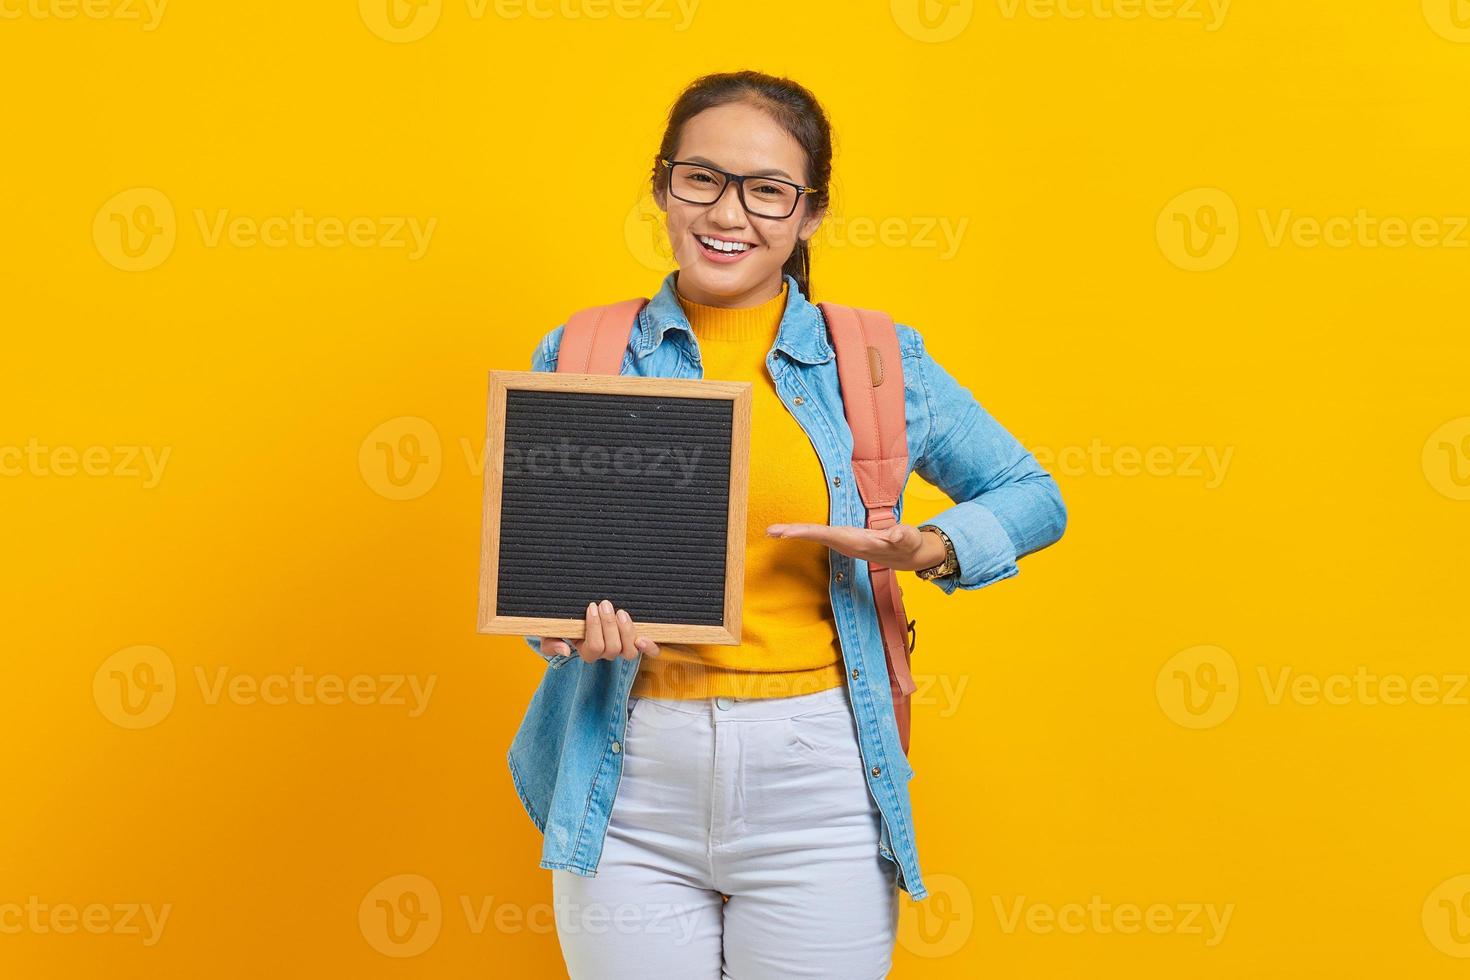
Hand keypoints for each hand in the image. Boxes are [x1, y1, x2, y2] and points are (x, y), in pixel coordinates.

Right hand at [536, 599, 661, 662]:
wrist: (578, 614)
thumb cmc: (563, 624)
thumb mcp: (549, 632)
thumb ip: (550, 643)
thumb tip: (564, 650)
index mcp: (586, 652)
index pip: (594, 648)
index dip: (594, 628)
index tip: (591, 607)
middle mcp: (606, 653)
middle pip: (612, 648)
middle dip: (609, 624)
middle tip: (605, 604)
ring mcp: (622, 648)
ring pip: (629, 651)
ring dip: (626, 631)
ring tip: (620, 612)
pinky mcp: (635, 641)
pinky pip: (648, 651)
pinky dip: (649, 646)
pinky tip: (645, 638)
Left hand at [765, 522, 945, 571]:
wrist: (905, 555)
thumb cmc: (906, 545)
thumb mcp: (908, 539)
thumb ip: (903, 537)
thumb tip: (896, 534)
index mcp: (856, 542)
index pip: (827, 535)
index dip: (807, 532)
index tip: (787, 533)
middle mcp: (845, 542)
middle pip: (815, 536)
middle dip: (793, 533)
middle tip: (770, 531)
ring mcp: (843, 541)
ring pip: (814, 535)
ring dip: (794, 533)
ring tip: (773, 530)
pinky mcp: (843, 537)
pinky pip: (819, 533)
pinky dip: (803, 531)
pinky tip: (789, 531)